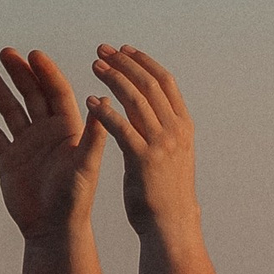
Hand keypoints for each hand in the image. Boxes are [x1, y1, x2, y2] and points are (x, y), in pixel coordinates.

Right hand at [0, 47, 108, 236]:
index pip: (56, 92)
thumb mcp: (87, 164)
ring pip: (10, 110)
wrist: (54, 230)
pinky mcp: (9, 161)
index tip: (34, 54)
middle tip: (6, 52)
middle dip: (19, 73)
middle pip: (31, 95)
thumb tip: (106, 101)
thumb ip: (94, 134)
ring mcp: (26, 145)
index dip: (45, 72)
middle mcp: (46, 133)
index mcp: (67, 129)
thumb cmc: (75, 199)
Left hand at [90, 44, 200, 236]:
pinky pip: (121, 127)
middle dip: (125, 63)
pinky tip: (90, 101)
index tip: (124, 49)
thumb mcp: (174, 154)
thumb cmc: (168, 191)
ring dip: (114, 78)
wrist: (171, 224)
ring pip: (135, 99)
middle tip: (102, 50)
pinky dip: (105, 111)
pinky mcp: (142, 159)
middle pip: (149, 84)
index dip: (144, 61)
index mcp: (183, 125)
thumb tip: (152, 107)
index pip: (165, 82)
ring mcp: (160, 143)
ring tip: (95, 66)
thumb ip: (165, 129)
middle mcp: (175, 130)